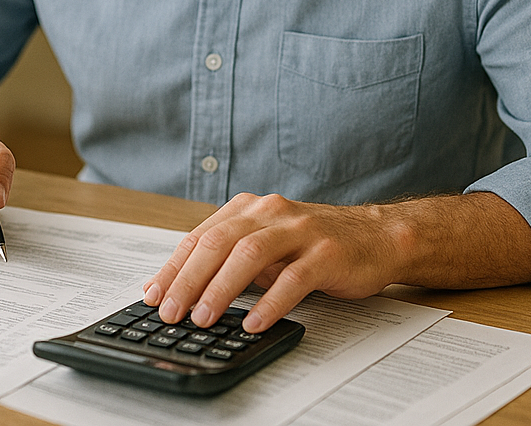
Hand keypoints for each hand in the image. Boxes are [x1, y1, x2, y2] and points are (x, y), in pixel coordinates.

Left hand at [143, 192, 400, 333]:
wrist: (376, 236)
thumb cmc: (315, 244)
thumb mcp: (267, 244)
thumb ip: (232, 258)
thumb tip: (186, 288)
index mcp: (251, 208)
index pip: (202, 235)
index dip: (174, 265)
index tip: (153, 293)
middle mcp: (271, 212)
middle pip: (219, 242)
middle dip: (189, 278)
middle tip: (171, 310)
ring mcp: (300, 230)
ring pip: (250, 254)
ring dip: (221, 287)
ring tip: (204, 317)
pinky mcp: (327, 253)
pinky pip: (293, 278)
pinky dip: (270, 302)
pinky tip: (253, 322)